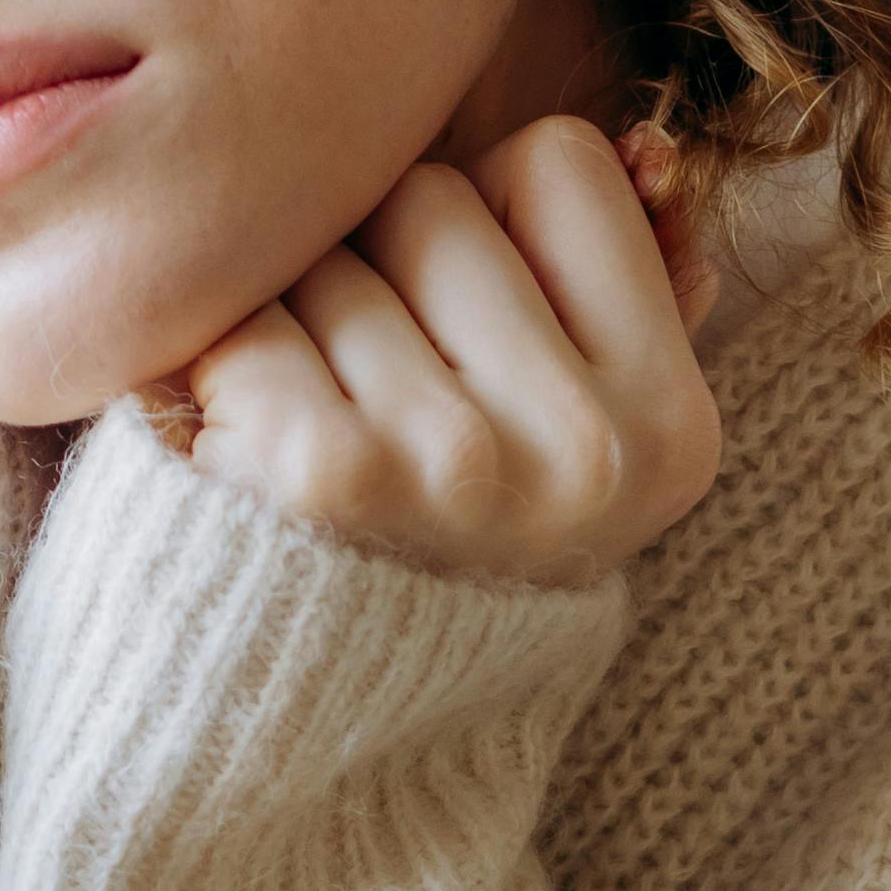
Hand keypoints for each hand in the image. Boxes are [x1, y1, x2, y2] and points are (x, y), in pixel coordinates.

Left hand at [172, 118, 721, 586]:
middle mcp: (592, 448)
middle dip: (374, 265)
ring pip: (330, 252)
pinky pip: (247, 321)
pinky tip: (248, 457)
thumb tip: (648, 149)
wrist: (319, 742)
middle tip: (377, 398)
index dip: (488, 220)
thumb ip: (628, 282)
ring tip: (316, 434)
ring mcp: (465, 461)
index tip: (472, 334)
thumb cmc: (438, 541)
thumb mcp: (573, 428)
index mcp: (671, 424)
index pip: (560, 163)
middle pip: (429, 198)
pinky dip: (219, 375)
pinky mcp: (332, 475)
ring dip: (290, 322)